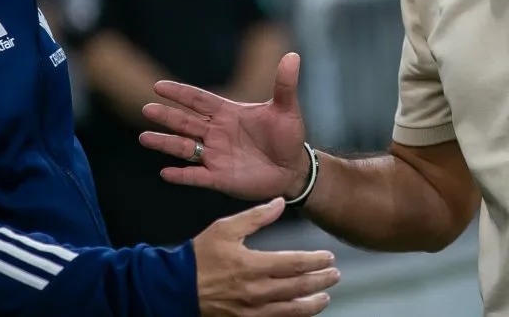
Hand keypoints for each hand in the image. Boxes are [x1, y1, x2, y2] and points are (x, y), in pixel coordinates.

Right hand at [139, 53, 310, 200]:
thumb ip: (285, 84)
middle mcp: (216, 133)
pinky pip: (196, 176)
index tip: (159, 87)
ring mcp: (216, 155)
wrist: (292, 169)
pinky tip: (165, 172)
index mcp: (228, 113)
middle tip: (147, 109)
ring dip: (166, 143)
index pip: (199, 100)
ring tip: (144, 138)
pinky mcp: (219, 177)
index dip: (180, 93)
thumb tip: (293, 55)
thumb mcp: (287, 110)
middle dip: (167, 116)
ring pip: (185, 148)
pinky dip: (181, 175)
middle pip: (186, 122)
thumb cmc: (288, 137)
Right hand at [194, 198, 338, 315]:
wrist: (174, 288)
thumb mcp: (225, 228)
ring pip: (290, 310)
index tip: (329, 257)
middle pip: (298, 287)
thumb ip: (255, 216)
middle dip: (320, 281)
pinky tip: (300, 311)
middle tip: (334, 275)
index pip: (294, 264)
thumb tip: (279, 203)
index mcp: (252, 265)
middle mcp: (256, 291)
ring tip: (325, 297)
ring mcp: (251, 310)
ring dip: (312, 303)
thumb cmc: (199, 257)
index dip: (315, 261)